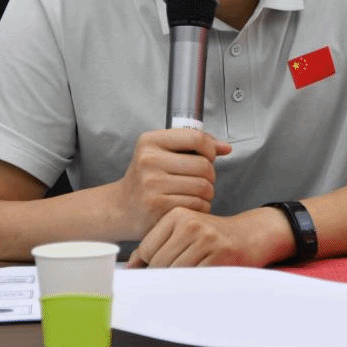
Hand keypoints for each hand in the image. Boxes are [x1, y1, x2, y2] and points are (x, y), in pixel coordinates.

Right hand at [112, 129, 230, 238]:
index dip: (210, 149)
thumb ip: (194, 146)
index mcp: (150, 141)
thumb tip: (226, 147)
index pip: (195, 137)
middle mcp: (148, 160)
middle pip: (203, 165)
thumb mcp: (161, 153)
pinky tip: (190, 206)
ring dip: (207, 193)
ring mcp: (152, 184)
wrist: (121, 208)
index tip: (208, 157)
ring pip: (203, 187)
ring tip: (196, 193)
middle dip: (210, 175)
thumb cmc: (147, 178)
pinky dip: (201, 207)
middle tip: (202, 180)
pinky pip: (197, 205)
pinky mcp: (158, 206)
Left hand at [127, 206, 290, 267]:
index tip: (155, 270)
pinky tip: (199, 278)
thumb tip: (131, 268)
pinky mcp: (219, 256)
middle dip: (162, 275)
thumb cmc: (211, 235)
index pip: (147, 248)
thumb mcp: (184, 229)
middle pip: (159, 262)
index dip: (148, 264)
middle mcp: (191, 224)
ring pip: (174, 272)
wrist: (250, 234)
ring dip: (177, 280)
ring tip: (187, 275)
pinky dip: (192, 284)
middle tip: (172, 276)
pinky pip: (193, 278)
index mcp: (177, 214)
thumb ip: (158, 244)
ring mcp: (206, 240)